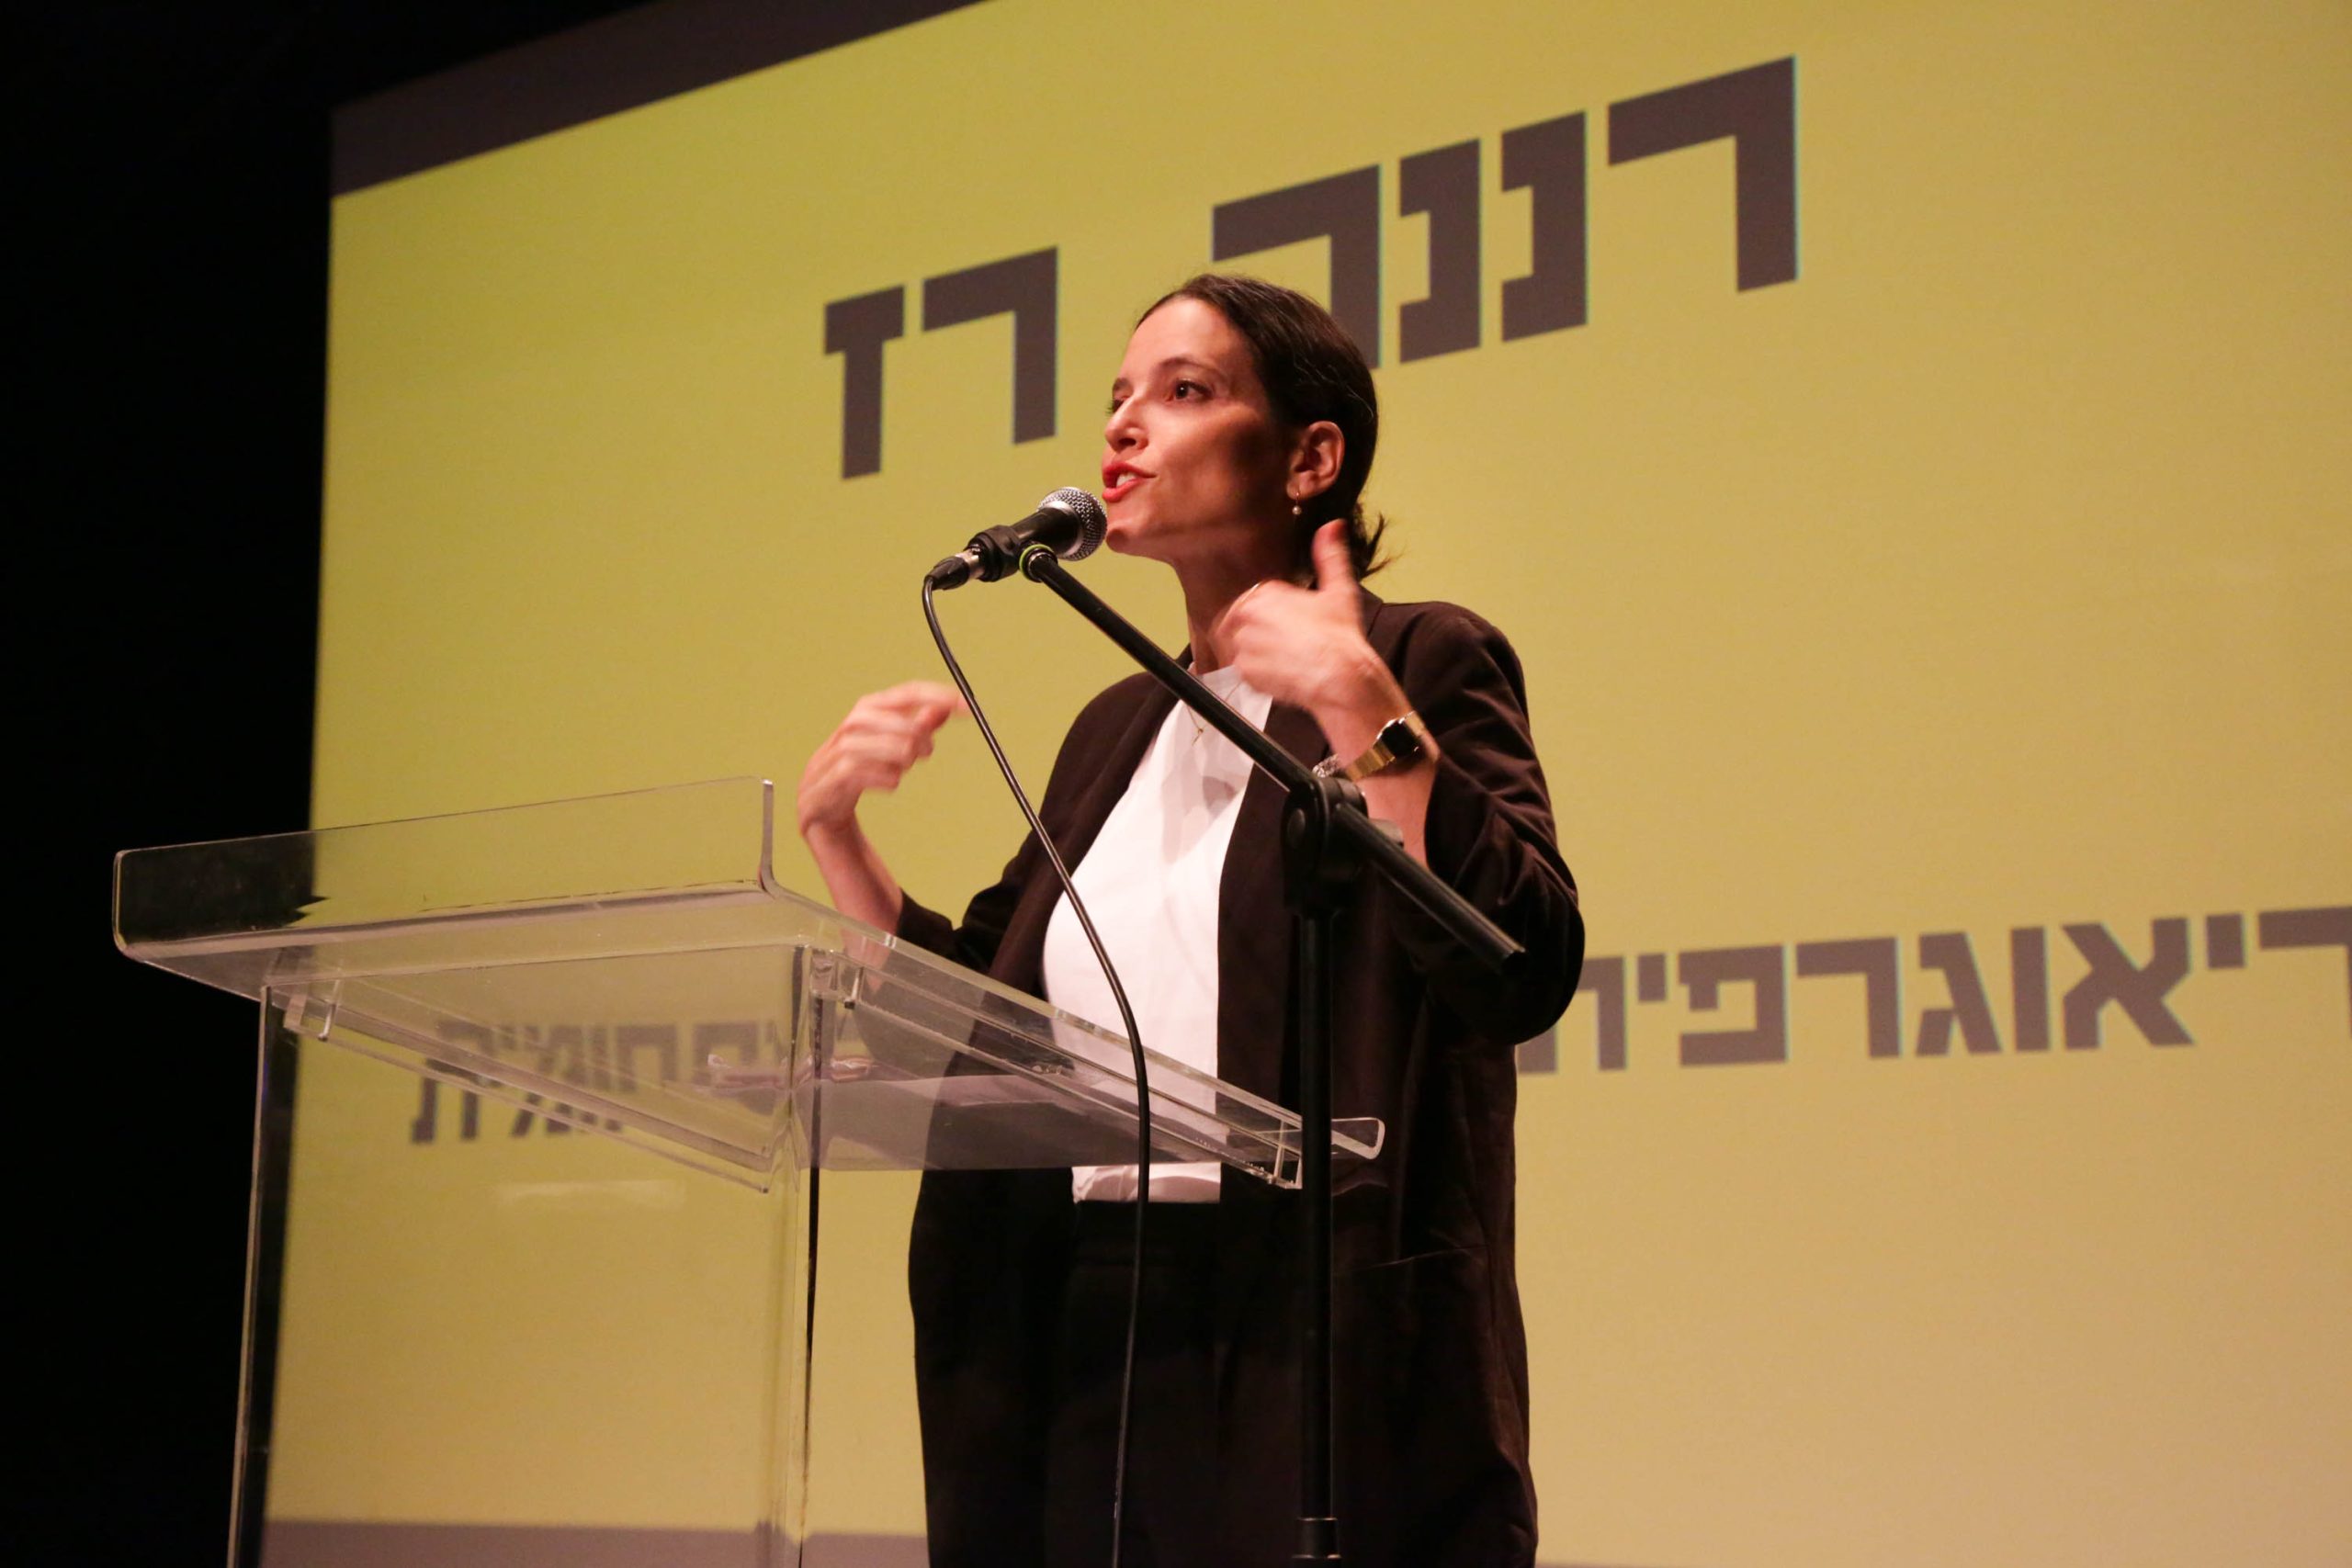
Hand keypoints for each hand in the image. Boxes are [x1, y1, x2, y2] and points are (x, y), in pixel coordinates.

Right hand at [796, 680, 966, 841]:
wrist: (820, 806)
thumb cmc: (860, 770)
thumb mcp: (891, 745)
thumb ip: (917, 725)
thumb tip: (946, 706)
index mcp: (867, 710)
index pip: (907, 693)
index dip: (939, 696)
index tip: (968, 706)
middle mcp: (850, 726)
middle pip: (896, 720)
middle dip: (919, 737)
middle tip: (927, 753)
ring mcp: (837, 752)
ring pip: (887, 748)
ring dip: (903, 760)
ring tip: (902, 768)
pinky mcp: (832, 780)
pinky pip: (870, 776)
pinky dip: (888, 781)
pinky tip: (889, 783)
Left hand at [1216, 522, 1406, 744]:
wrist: (1340, 675)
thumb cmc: (1340, 635)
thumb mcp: (1339, 589)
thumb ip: (1330, 555)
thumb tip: (1333, 525)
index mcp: (1266, 591)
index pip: (1252, 602)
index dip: (1268, 618)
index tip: (1283, 629)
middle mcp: (1248, 614)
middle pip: (1238, 623)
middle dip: (1254, 635)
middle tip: (1278, 648)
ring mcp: (1243, 643)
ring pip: (1238, 647)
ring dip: (1254, 654)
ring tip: (1279, 661)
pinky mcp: (1243, 670)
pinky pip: (1243, 672)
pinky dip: (1257, 675)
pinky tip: (1279, 675)